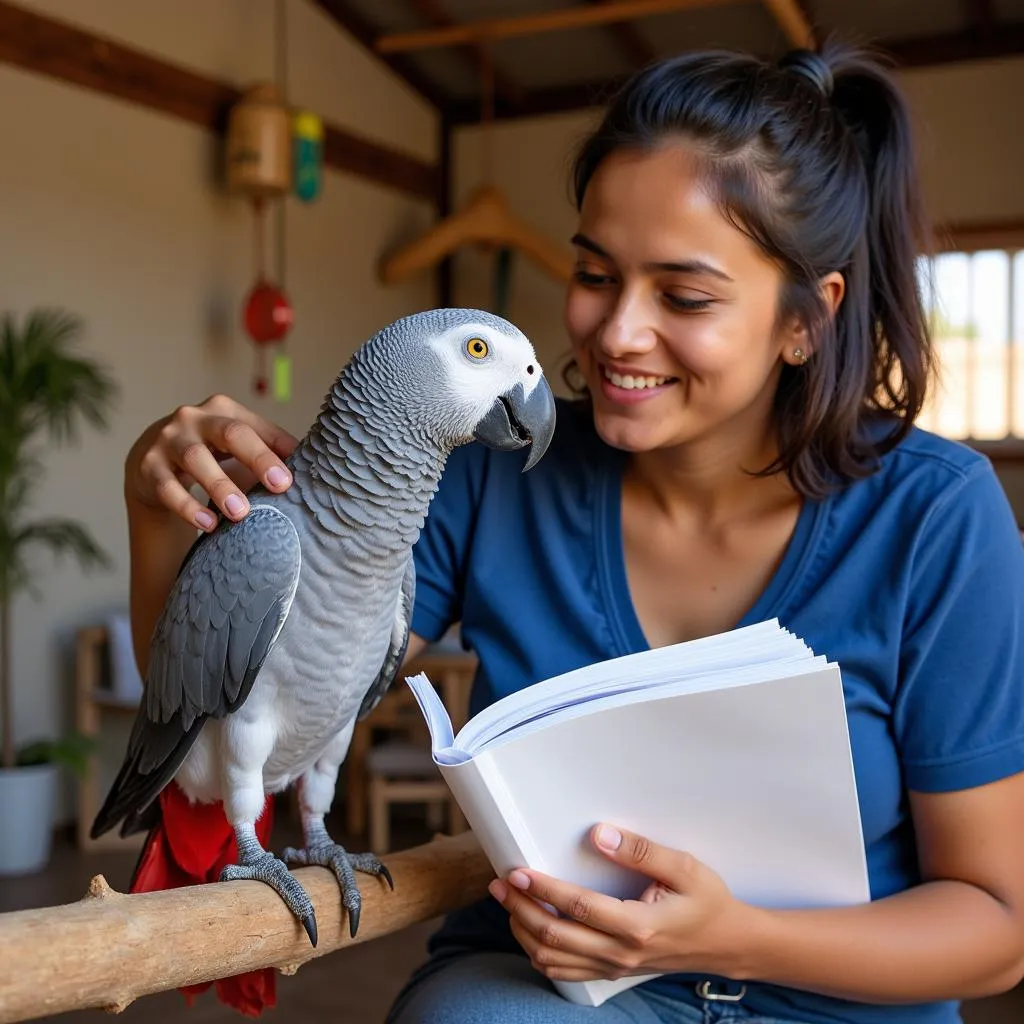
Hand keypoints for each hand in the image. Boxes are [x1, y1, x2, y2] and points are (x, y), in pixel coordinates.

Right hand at [125, 394, 298, 531]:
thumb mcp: (236, 445)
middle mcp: (195, 418)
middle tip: (279, 486)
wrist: (151, 459)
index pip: (255, 428)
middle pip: (229, 433)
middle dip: (257, 458)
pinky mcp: (148, 466)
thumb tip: (312, 464)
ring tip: (240, 513)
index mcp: (224, 410)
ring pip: (195, 459)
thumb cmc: (209, 451)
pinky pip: (168, 487)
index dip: (276, 451)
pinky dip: (188, 507)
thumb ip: (270, 450)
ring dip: (220, 486)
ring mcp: (168, 440)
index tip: (293, 479)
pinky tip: (208, 524)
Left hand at [488, 824, 752, 983]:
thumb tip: (598, 835)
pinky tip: (529, 929)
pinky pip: (565, 972)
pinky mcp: (612, 971)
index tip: (516, 871)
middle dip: (520, 908)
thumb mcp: (684, 867)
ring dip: (523, 931)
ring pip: (553, 960)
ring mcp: (615, 967)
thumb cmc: (707, 901)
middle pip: (555, 938)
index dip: (542, 889)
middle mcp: (621, 952)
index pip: (577, 908)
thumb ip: (641, 851)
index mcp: (638, 925)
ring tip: (507, 902)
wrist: (728, 943)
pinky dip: (540, 953)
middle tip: (498, 884)